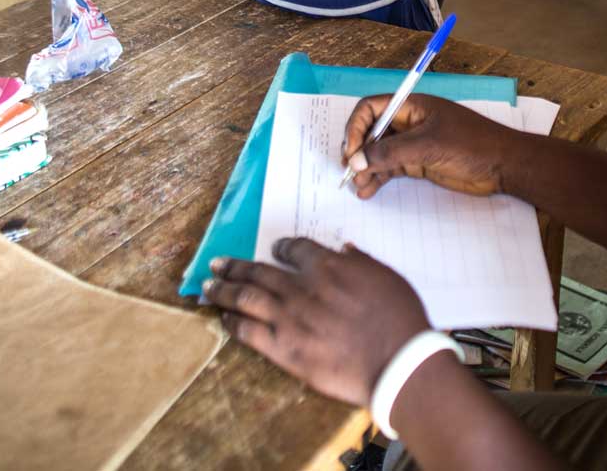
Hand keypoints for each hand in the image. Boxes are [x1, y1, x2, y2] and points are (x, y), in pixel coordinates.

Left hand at [202, 238, 430, 405]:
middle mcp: (302, 288)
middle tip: (217, 263)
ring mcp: (289, 319)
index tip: (275, 248)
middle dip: (236, 266)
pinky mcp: (284, 349)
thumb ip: (360, 262)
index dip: (282, 247)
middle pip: (259, 271)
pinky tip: (223, 317)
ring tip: (207, 285)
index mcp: (328, 267)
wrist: (395, 361)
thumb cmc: (398, 318)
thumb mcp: (386, 276)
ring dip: (223, 289)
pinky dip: (232, 322)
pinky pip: (248, 332)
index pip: (295, 249)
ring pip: (245, 297)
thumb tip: (344, 251)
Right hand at [343, 94, 515, 199]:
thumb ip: (391, 153)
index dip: (356, 127)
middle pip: (371, 131)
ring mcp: (413, 143)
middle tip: (351, 172)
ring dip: (366, 168)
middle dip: (358, 151)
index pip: (371, 108)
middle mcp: (409, 122)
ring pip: (379, 153)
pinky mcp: (419, 163)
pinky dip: (378, 178)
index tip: (351, 151)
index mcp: (412, 106)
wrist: (504, 165)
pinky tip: (368, 191)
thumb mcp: (429, 145)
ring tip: (359, 187)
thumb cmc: (472, 145)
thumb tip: (357, 161)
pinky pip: (391, 168)